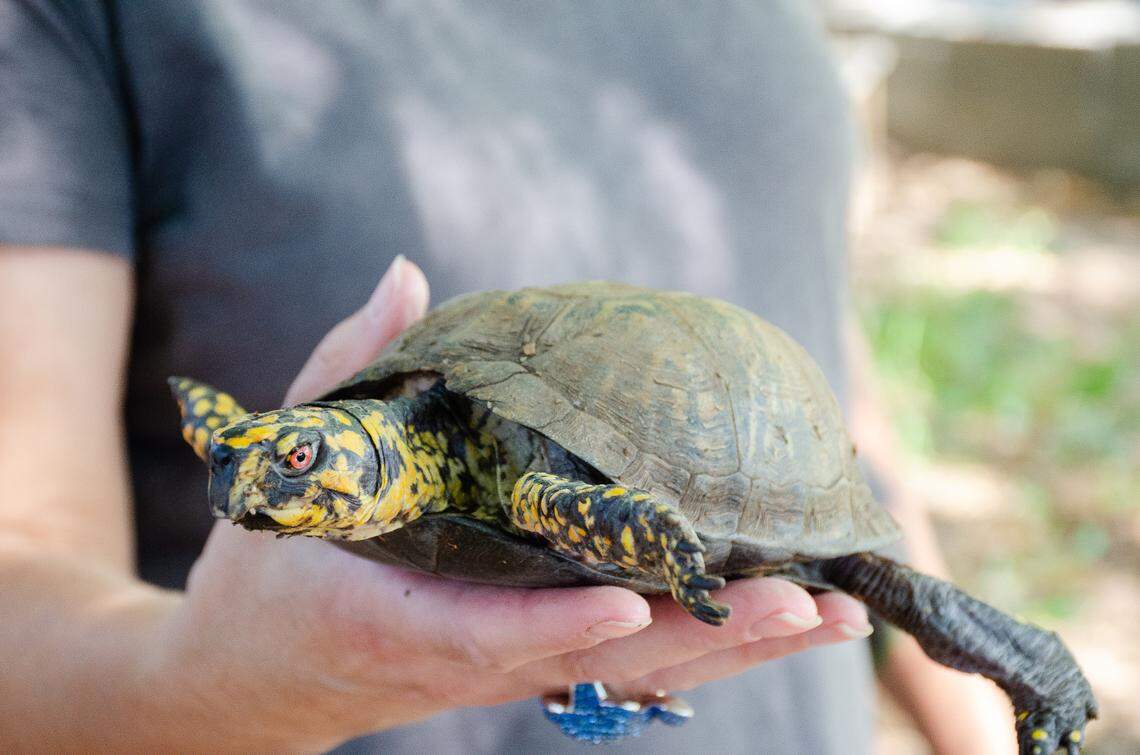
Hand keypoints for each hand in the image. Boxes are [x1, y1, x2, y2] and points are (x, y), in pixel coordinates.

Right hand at [156, 257, 872, 750]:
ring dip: (735, 648)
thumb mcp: (293, 463)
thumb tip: (409, 274)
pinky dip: (710, 646)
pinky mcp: (534, 663)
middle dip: (704, 634)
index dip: (558, 617)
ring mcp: (511, 668)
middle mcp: (466, 656)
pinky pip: (630, 664)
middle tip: (802, 599)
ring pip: (634, 672)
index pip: (482, 628)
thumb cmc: (273, 563)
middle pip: (597, 658)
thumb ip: (356, 369)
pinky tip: (786, 618)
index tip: (632, 593)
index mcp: (391, 612)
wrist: (259, 673)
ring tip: (833, 612)